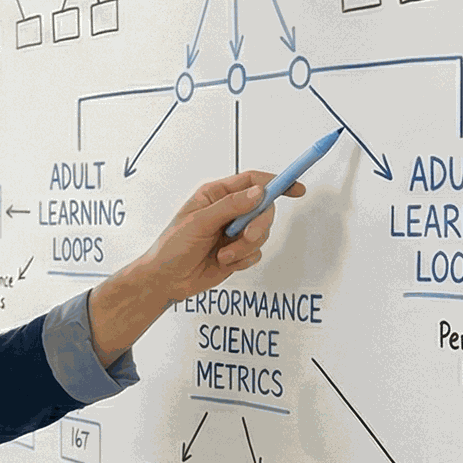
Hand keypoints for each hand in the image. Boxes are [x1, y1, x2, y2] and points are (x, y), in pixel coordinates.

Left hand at [88, 169, 305, 360]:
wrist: (166, 280)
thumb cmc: (172, 247)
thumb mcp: (199, 222)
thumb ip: (230, 207)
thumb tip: (259, 193)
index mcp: (216, 195)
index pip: (253, 181)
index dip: (277, 183)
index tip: (296, 189)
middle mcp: (228, 211)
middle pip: (264, 209)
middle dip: (259, 225)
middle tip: (246, 237)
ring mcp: (234, 232)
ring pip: (262, 233)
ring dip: (245, 247)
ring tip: (223, 255)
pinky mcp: (238, 252)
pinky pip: (256, 253)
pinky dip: (242, 259)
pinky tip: (224, 262)